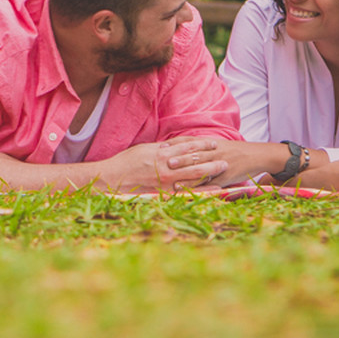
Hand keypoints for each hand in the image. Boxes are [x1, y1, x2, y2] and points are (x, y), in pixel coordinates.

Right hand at [109, 137, 228, 191]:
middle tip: (226, 160)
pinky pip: (185, 193)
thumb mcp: (143, 149)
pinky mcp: (163, 194)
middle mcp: (166, 167)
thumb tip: (171, 144)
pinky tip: (212, 193)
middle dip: (212, 161)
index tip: (214, 142)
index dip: (202, 144)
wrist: (111, 179)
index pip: (187, 147)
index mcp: (161, 153)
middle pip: (194, 163)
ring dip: (210, 175)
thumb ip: (159, 148)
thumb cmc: (125, 163)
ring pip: (193, 178)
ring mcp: (165, 182)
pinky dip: (200, 192)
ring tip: (224, 174)